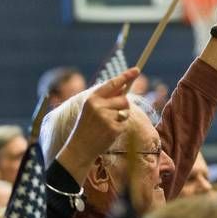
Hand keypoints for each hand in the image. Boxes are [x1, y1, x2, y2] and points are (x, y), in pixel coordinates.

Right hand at [56, 68, 139, 183]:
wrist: (79, 147)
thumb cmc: (87, 126)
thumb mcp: (91, 108)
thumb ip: (106, 98)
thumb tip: (124, 87)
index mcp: (92, 98)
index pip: (112, 84)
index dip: (126, 76)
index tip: (137, 70)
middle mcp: (98, 106)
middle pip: (124, 99)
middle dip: (123, 106)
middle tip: (112, 114)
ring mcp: (106, 117)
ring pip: (126, 111)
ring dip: (121, 117)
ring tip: (107, 124)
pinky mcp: (113, 129)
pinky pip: (124, 123)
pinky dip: (120, 128)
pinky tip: (108, 132)